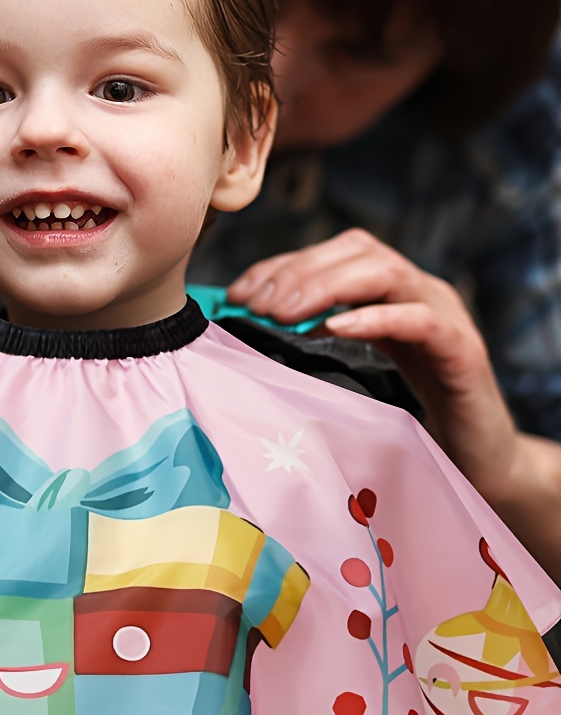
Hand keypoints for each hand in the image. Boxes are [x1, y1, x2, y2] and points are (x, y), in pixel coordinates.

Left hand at [228, 228, 560, 581]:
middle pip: (356, 252)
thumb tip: (251, 325)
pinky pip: (421, 319)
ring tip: (283, 312)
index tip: (238, 294)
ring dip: (326, 286)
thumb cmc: (406, 416)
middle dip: (297, 271)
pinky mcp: (463, 350)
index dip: (280, 266)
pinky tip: (335, 327)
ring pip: (385, 272)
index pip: (330, 255)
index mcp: (388, 291)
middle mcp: (417, 291)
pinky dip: (375, 317)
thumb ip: (316, 340)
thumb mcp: (353, 368)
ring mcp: (444, 315)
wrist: (477, 462)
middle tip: (255, 304)